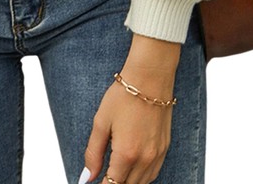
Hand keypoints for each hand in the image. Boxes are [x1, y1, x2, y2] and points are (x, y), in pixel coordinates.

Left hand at [82, 35, 180, 183]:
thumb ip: (93, 152)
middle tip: (103, 176)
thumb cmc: (124, 95)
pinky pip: (153, 173)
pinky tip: (132, 169)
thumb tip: (87, 176)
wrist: (150, 78)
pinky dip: (142, 177)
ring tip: (115, 174)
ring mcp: (157, 155)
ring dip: (128, 182)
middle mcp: (145, 159)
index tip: (94, 182)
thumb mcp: (101, 122)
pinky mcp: (165, 148)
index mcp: (126, 153)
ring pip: (143, 183)